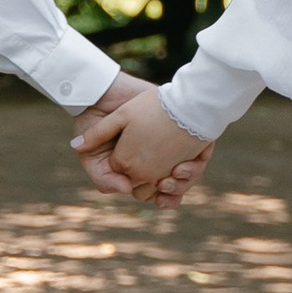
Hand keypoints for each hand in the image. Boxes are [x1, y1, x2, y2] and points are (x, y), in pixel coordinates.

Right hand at [70, 75, 212, 202]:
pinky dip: (198, 159)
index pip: (159, 192)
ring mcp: (170, 141)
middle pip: (179, 183)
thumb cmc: (93, 126)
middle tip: (168, 184)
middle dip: (178, 189)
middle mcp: (157, 156)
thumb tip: (127, 190)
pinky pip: (200, 148)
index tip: (160, 198)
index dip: (164, 199)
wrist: (100, 93)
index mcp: (140, 168)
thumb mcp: (91, 157)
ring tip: (178, 172)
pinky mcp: (178, 125)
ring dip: (189, 176)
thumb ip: (103, 178)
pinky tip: (186, 161)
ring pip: (192, 169)